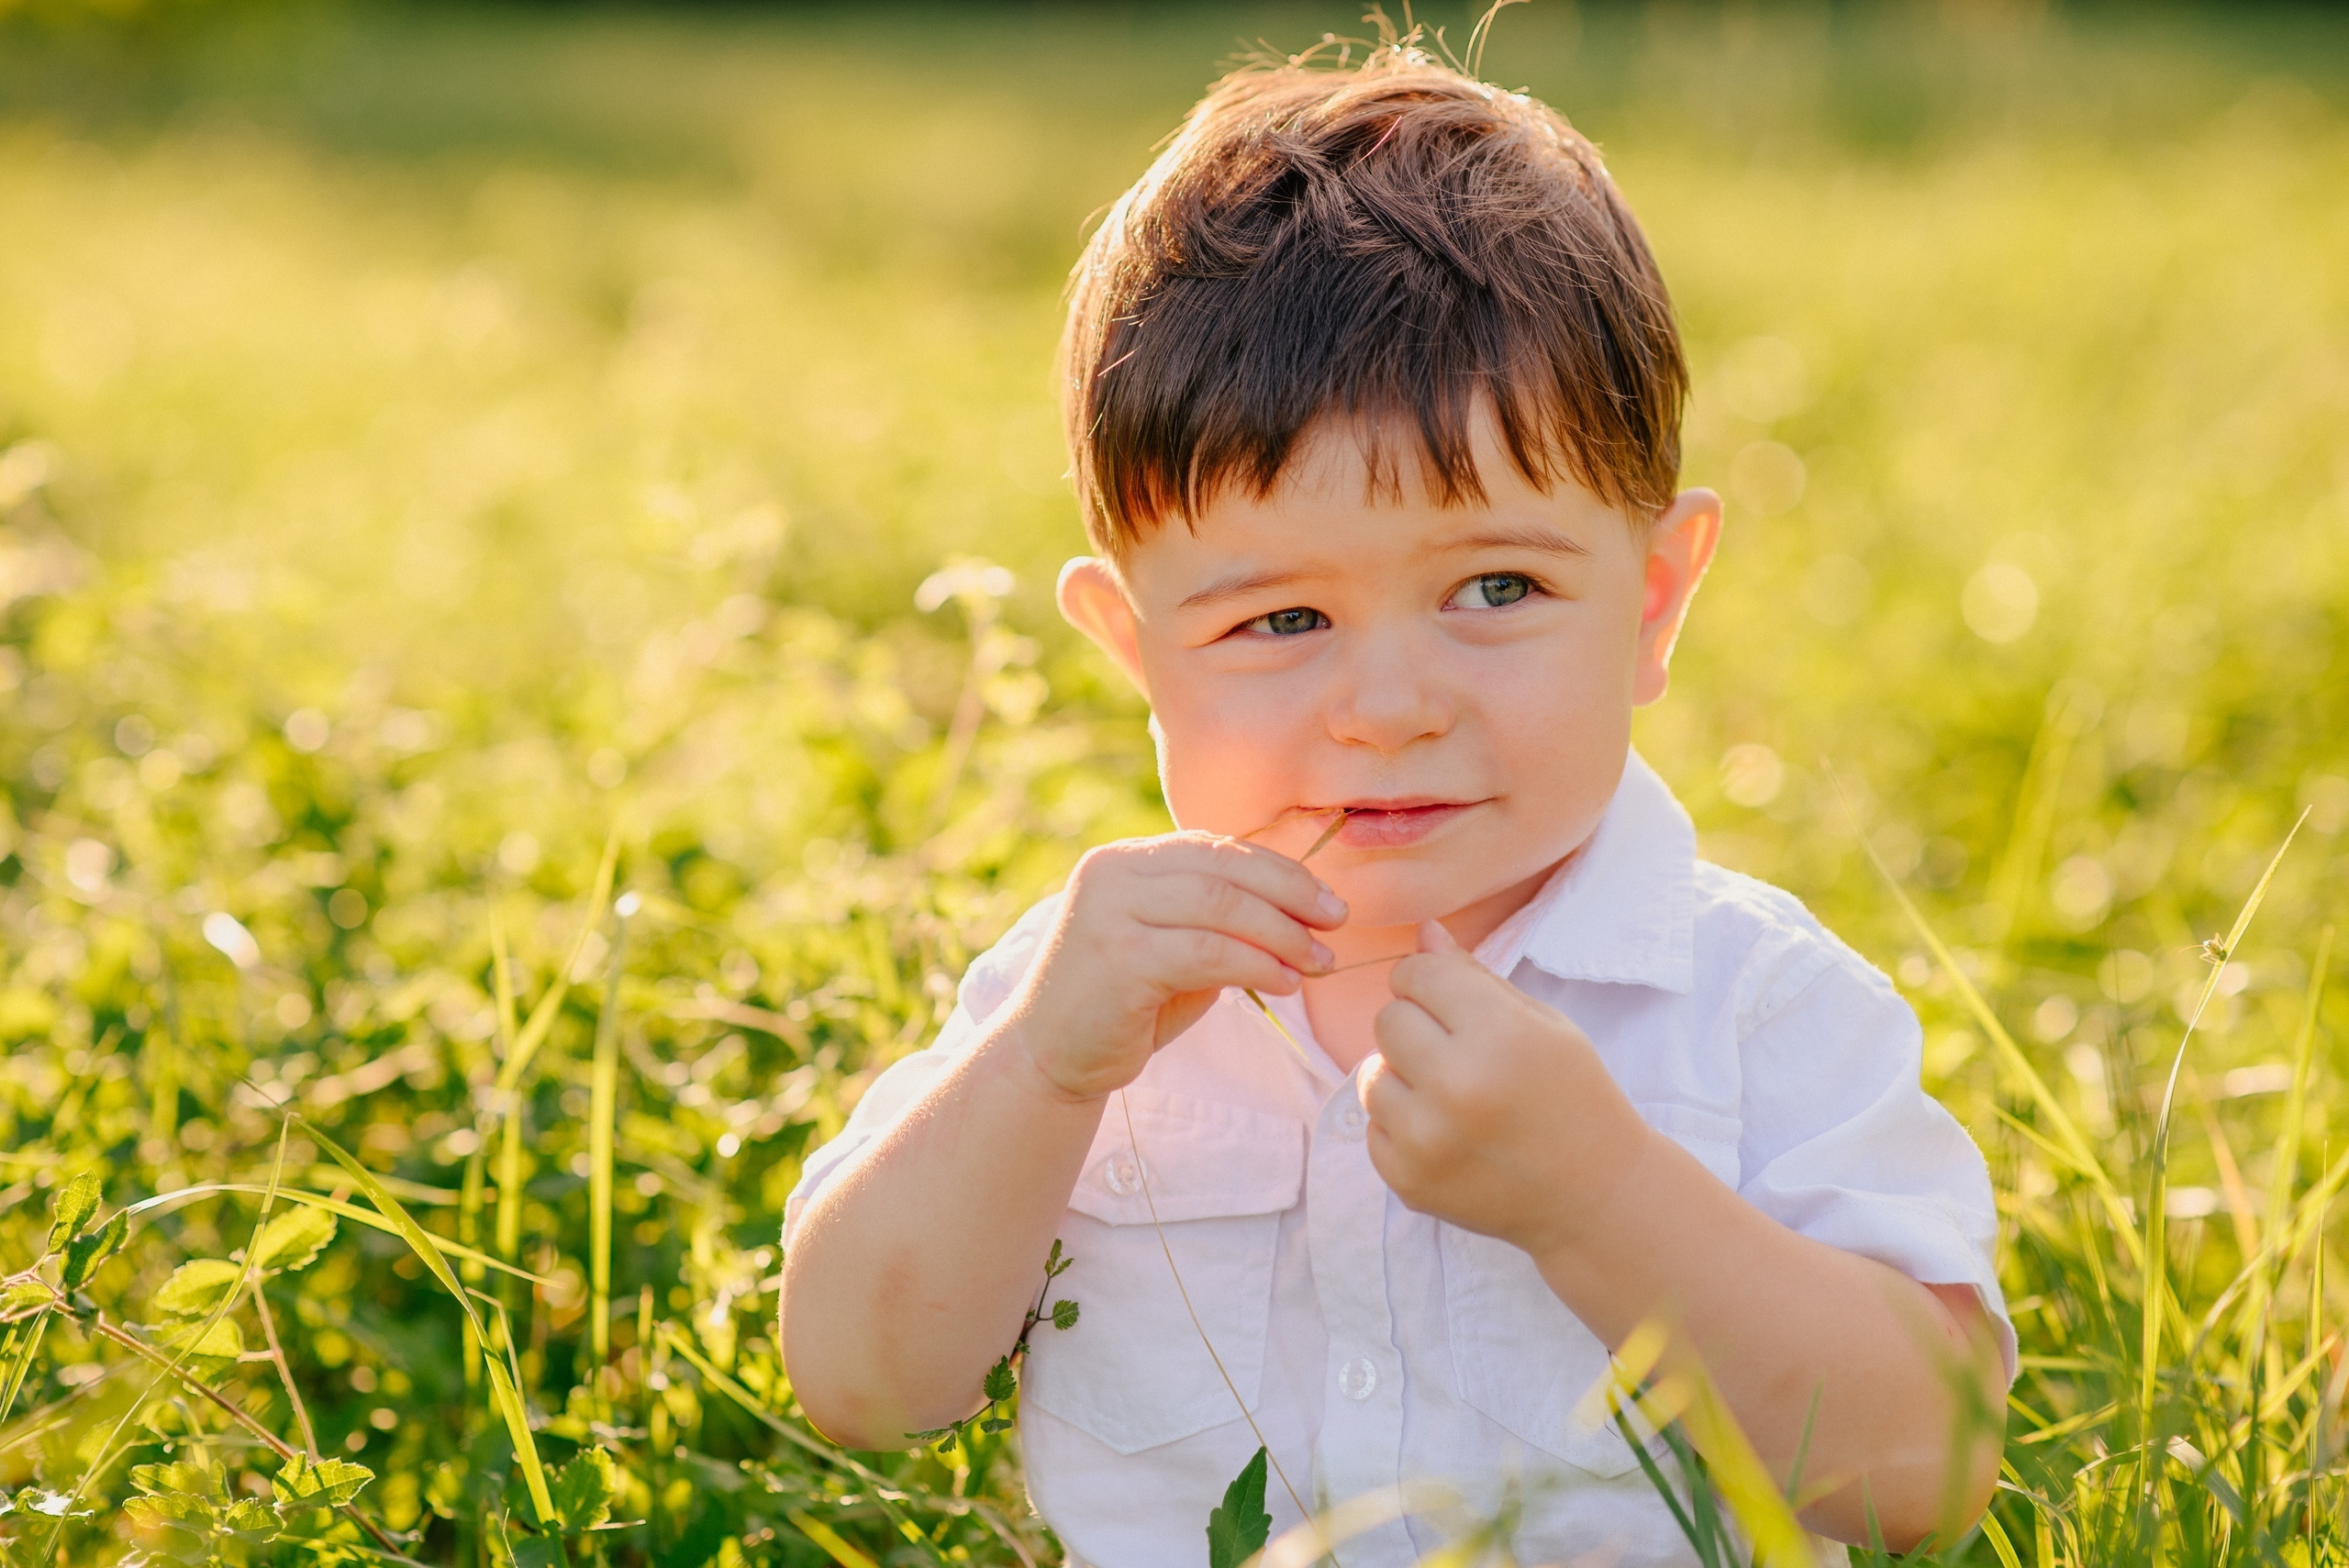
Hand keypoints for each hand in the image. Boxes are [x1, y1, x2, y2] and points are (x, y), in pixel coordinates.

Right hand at [1004, 833, 1347, 1101]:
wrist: (1048, 1058)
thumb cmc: (1121, 1005)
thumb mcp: (1171, 946)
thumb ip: (1217, 919)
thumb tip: (1301, 909)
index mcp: (1124, 859)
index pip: (1216, 848)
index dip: (1279, 870)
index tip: (1326, 899)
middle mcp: (1112, 872)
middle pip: (1224, 868)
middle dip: (1291, 894)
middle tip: (1336, 923)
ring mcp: (1109, 912)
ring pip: (1221, 905)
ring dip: (1282, 933)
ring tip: (1318, 960)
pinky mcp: (1118, 958)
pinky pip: (1208, 952)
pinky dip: (1257, 964)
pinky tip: (1285, 982)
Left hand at [1359, 921, 1651, 1253]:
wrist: (1593, 1194)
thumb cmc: (1572, 1095)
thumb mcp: (1542, 1024)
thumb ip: (1474, 976)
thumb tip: (1423, 931)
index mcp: (1497, 1035)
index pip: (1416, 974)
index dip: (1431, 981)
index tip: (1452, 1003)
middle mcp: (1456, 1086)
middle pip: (1387, 1020)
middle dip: (1416, 1026)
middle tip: (1457, 1051)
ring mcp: (1426, 1140)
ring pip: (1371, 1075)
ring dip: (1403, 1077)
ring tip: (1452, 1095)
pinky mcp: (1407, 1180)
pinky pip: (1373, 1128)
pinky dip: (1402, 1127)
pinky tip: (1449, 1134)